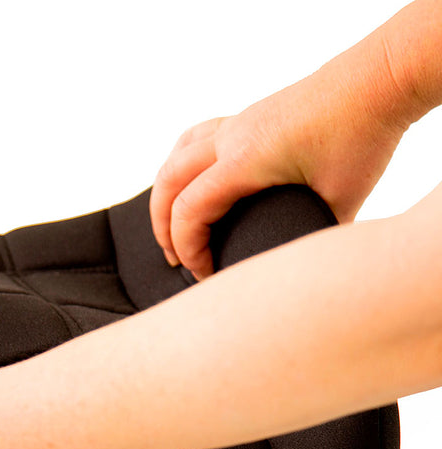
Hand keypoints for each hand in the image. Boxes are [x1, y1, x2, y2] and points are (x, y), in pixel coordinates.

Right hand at [150, 64, 406, 279]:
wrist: (379, 80)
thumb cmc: (362, 136)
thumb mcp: (338, 204)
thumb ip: (309, 239)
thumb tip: (294, 269)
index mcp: (245, 159)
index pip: (189, 210)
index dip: (189, 249)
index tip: (205, 273)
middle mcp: (232, 137)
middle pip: (168, 184)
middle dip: (164, 228)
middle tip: (178, 260)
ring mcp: (237, 123)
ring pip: (174, 158)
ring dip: (166, 195)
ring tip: (174, 226)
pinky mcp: (247, 117)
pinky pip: (193, 140)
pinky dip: (182, 167)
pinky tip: (193, 184)